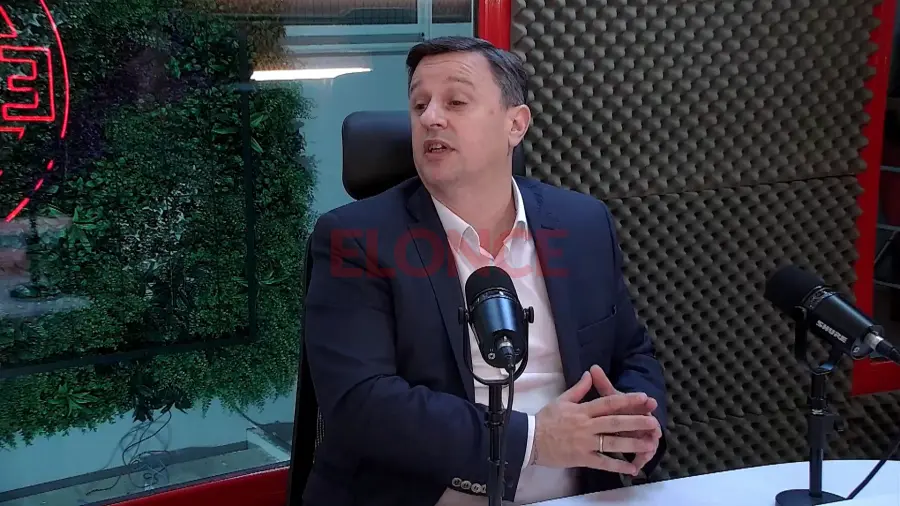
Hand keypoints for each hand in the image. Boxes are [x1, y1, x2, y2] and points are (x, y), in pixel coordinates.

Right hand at [532, 371, 658, 474]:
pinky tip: (631, 468)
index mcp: (582, 410)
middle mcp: (586, 425)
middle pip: (614, 422)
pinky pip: (602, 463)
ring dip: (631, 444)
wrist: (530, 439)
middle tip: (654, 422)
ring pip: (611, 443)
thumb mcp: (562, 400)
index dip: (626, 400)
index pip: (608, 403)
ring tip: (649, 445)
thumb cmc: (546, 419)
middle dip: (635, 422)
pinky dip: (617, 466)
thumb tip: (590, 373)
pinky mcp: (582, 458)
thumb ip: (579, 388)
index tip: (643, 397)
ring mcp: (585, 443)